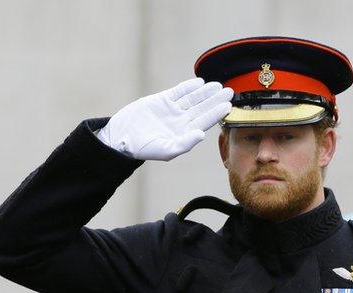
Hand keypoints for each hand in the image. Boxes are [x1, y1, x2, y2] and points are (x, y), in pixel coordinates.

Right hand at [97, 78, 232, 160]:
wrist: (122, 137)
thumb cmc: (144, 148)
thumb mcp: (166, 150)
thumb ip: (185, 143)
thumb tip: (201, 134)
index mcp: (185, 133)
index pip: (205, 121)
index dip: (216, 113)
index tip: (228, 105)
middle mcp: (182, 121)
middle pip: (202, 108)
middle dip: (215, 99)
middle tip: (230, 91)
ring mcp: (173, 109)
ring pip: (193, 98)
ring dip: (205, 92)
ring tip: (217, 85)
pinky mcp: (162, 100)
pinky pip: (178, 92)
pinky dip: (188, 87)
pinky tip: (199, 82)